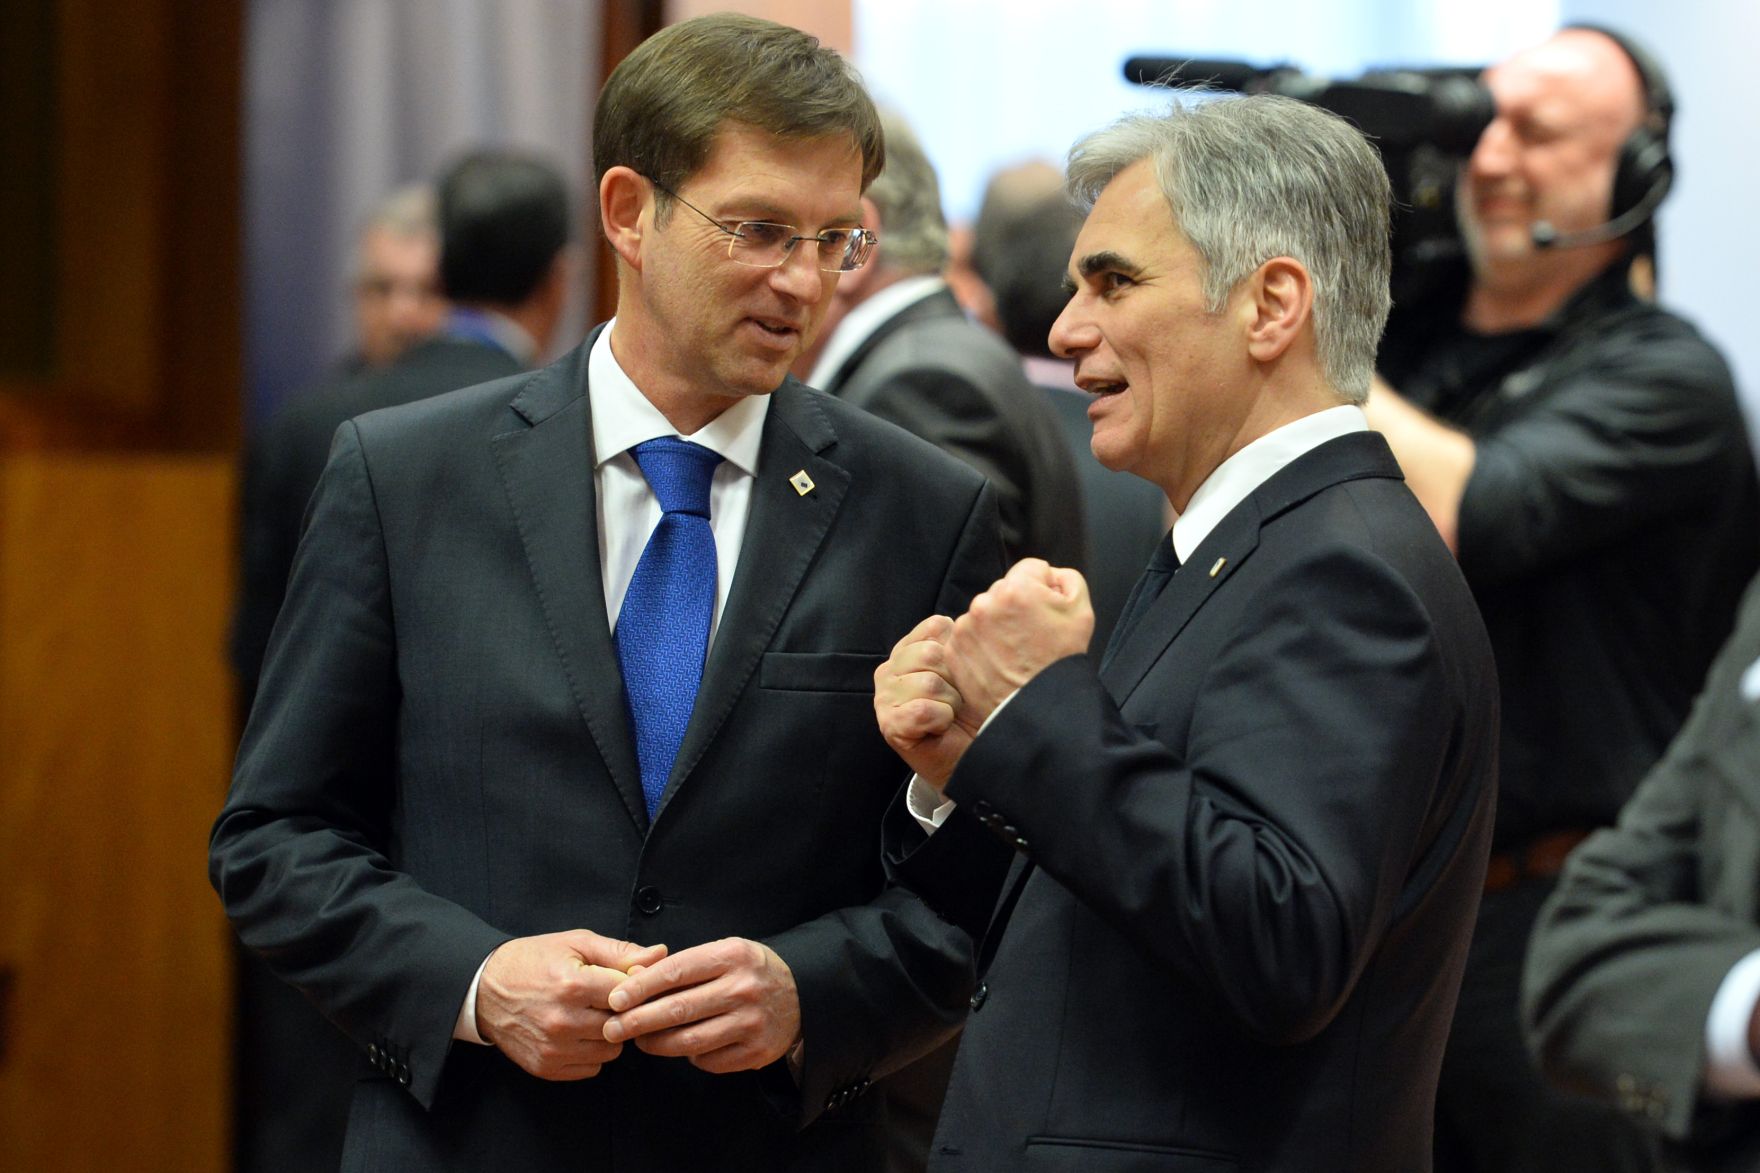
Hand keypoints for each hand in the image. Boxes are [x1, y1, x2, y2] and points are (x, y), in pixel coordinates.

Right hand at [476, 929, 667, 1080]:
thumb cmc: (533, 961)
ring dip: (610, 1035)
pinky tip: (580, 1033)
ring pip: (612, 1050)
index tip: (633, 983)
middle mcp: (564, 1021)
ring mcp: (554, 1048)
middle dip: (623, 1012)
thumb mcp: (575, 944)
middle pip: (623, 1025)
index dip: (637, 987)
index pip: (630, 995)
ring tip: (593, 1015)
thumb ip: (620, 952)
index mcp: (574, 985)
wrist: (483, 989)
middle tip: (611, 999)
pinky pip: (592, 1068)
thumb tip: (659, 955)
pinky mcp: (546, 1067)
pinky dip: (592, 1052)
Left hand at [601, 937, 799, 1074]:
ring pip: (690, 1041)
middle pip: (679, 1009)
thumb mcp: (724, 952)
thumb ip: (684, 964)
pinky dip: (690, 1056)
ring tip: (639, 1040)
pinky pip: (709, 1061)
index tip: (615, 998)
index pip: (676, 971)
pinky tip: (681, 1048)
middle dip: (639, 1021)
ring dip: (657, 1044)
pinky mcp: (756, 1052)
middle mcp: (743, 989)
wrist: (801, 994)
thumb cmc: (749, 970)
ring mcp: (751, 1023)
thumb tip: (634, 979)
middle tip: (612, 1028)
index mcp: (732, 956)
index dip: (641, 987)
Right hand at [875, 614, 982, 788]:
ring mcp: (884, 697)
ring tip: (950, 715)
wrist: (971, 758)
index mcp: (909, 649)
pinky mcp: (889, 724)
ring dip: (951, 703)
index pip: (936, 627)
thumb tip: (977, 621)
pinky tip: (939, 728)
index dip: (960, 651)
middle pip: (932, 654)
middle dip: (956, 680)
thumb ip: (962, 641)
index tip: (963, 676)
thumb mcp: (968, 667)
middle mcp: (890, 668)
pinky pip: (923, 710)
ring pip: (929, 682)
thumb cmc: (973, 712)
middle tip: (957, 701)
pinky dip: (941, 721)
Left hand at [946, 558, 1092, 720]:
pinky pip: (969, 636)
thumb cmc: (1059, 661)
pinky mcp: (954, 649)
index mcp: (1017, 589)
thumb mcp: (1082, 610)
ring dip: (997, 625)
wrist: (1036, 706)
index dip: (1043, 589)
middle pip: (1005, 590)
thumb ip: (1066, 578)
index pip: (1030, 569)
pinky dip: (981, 645)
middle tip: (1031, 635)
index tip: (1045, 611)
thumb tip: (1048, 574)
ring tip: (1014, 651)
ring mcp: (965, 627)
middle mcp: (985, 603)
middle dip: (1017, 607)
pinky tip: (998, 660)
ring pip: (985, 613)